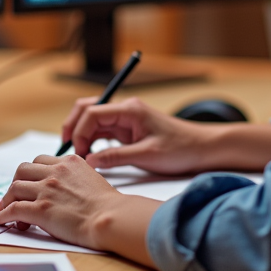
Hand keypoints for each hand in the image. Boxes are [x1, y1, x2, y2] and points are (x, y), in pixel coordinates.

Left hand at [0, 154, 160, 264]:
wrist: (111, 218)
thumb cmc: (108, 206)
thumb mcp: (92, 179)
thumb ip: (74, 178)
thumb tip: (64, 190)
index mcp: (69, 162)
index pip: (40, 161)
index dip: (32, 175)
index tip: (30, 185)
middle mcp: (55, 172)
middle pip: (23, 170)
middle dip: (16, 183)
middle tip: (14, 196)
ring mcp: (47, 189)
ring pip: (15, 188)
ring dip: (7, 200)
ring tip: (5, 211)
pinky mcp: (41, 209)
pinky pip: (13, 209)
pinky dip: (2, 214)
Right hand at [61, 96, 270, 174]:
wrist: (203, 148)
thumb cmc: (181, 148)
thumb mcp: (148, 156)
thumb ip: (116, 158)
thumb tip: (90, 161)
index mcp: (130, 110)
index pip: (93, 113)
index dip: (80, 132)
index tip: (78, 152)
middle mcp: (125, 110)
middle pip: (87, 109)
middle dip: (73, 126)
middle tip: (67, 147)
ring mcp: (126, 119)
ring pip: (93, 119)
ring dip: (81, 133)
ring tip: (76, 152)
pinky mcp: (128, 130)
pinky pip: (102, 130)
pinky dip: (91, 139)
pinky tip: (89, 153)